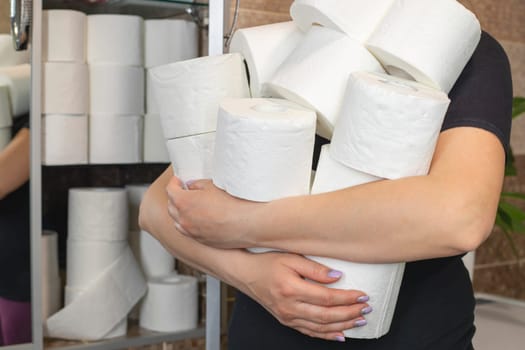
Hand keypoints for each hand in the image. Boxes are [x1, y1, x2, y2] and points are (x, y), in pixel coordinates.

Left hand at [166, 176, 255, 247]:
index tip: (178, 180)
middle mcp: (184, 219)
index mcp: (183, 203)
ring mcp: (192, 232)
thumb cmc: (232, 204)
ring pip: (178, 222)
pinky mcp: (202, 240)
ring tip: (189, 206)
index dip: (174, 183)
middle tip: (183, 190)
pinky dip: (188, 224)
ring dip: (180, 213)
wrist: (247, 224)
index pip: (170, 190)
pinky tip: (198, 219)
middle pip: (171, 206)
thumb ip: (197, 185)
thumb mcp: (212, 186)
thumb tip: (191, 186)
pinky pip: (188, 231)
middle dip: (175, 197)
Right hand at [233, 251, 369, 341]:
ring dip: (343, 326)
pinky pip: (310, 332)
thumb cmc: (267, 263)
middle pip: (326, 316)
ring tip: (359, 320)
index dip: (347, 298)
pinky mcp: (286, 320)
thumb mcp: (291, 258)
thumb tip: (337, 277)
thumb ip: (314, 268)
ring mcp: (287, 316)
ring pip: (320, 327)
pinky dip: (327, 335)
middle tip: (366, 308)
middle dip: (349, 313)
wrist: (246, 274)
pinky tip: (340, 334)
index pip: (326, 298)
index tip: (362, 295)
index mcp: (291, 289)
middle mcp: (289, 306)